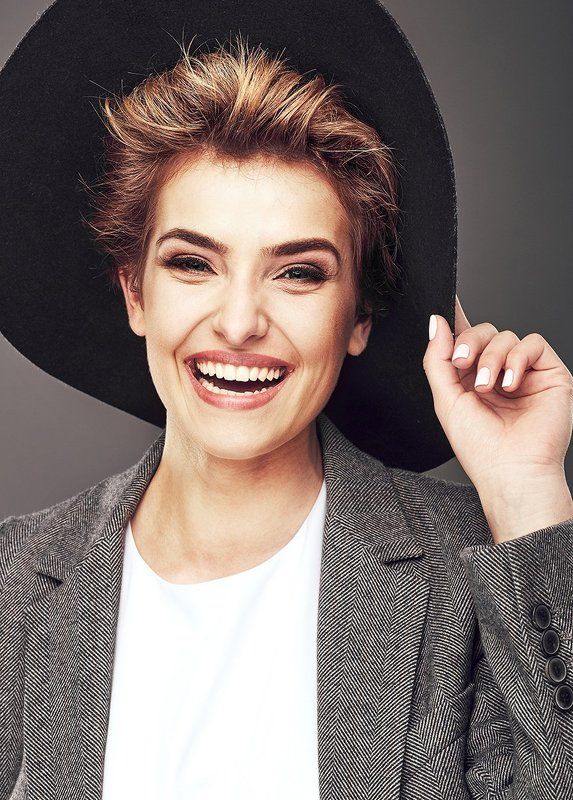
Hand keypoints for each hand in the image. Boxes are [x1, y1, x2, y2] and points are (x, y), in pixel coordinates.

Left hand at [422, 295, 572, 538]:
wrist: (511, 471)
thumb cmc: (479, 447)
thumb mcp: (446, 399)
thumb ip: (437, 359)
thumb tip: (437, 322)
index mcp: (472, 379)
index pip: (466, 341)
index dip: (457, 320)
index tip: (445, 298)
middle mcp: (498, 373)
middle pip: (484, 332)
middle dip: (470, 343)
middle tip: (462, 364)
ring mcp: (525, 373)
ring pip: (506, 336)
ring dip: (492, 357)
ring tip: (487, 387)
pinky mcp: (550, 374)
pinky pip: (533, 342)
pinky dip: (517, 358)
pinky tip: (509, 383)